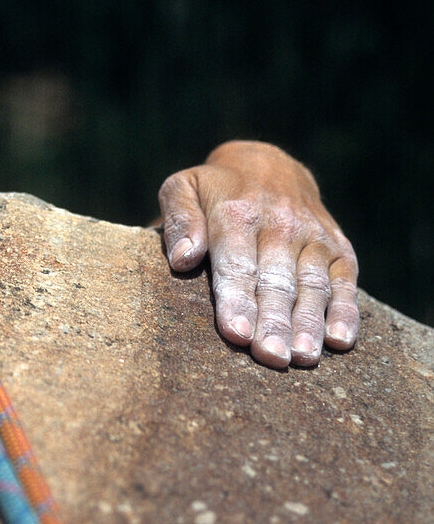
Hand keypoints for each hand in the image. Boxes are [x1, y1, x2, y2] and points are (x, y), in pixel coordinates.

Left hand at [158, 140, 358, 367]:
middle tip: (270, 357)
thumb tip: (183, 259)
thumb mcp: (182, 187)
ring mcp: (313, 237)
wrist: (268, 166)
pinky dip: (346, 311)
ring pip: (312, 286)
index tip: (236, 333)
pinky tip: (340, 340)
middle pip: (276, 282)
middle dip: (273, 322)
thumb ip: (178, 219)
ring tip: (303, 357)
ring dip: (309, 323)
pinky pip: (345, 281)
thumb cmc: (213, 190)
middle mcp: (280, 225)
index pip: (237, 265)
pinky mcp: (339, 248)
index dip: (237, 300)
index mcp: (237, 215)